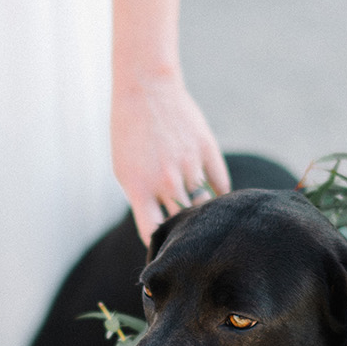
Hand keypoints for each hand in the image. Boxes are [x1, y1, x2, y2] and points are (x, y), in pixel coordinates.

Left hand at [112, 70, 230, 246]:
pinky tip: (219, 201)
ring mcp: (189, 166)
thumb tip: (163, 228)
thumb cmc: (130, 135)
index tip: (167, 254)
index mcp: (139, 189)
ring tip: (211, 227)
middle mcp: (165, 181)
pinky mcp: (208, 151)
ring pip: (206, 206)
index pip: (153, 232)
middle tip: (195, 247)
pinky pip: (221, 185)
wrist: (146, 91)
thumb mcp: (126, 171)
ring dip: (208, 218)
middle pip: (184, 223)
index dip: (161, 247)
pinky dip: (220, 196)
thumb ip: (144, 200)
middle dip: (188, 238)